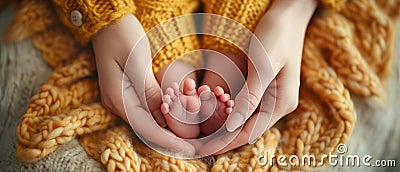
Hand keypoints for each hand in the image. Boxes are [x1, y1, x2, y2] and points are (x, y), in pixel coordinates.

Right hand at [92, 14, 194, 154]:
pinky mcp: (128, 94)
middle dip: (173, 140)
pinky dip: (165, 117)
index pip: (147, 130)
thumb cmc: (122, 36)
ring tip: (193, 137)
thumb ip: (150, 92)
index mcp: (119, 99)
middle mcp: (119, 104)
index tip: (191, 150)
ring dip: (170, 130)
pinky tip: (180, 118)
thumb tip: (163, 120)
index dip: (170, 142)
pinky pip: (148, 112)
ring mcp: (122, 100)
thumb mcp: (138, 62)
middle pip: (148, 130)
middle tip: (198, 146)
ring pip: (149, 123)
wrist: (108, 23)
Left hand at [200, 0, 317, 154]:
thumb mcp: (263, 64)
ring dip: (224, 128)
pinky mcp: (264, 87)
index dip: (226, 143)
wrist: (288, 13)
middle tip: (197, 147)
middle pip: (247, 129)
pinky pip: (244, 106)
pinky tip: (213, 114)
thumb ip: (250, 96)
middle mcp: (279, 103)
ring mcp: (272, 96)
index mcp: (282, 102)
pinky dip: (228, 113)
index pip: (250, 131)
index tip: (204, 151)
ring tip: (201, 136)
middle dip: (222, 139)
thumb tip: (233, 126)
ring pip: (244, 119)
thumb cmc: (277, 34)